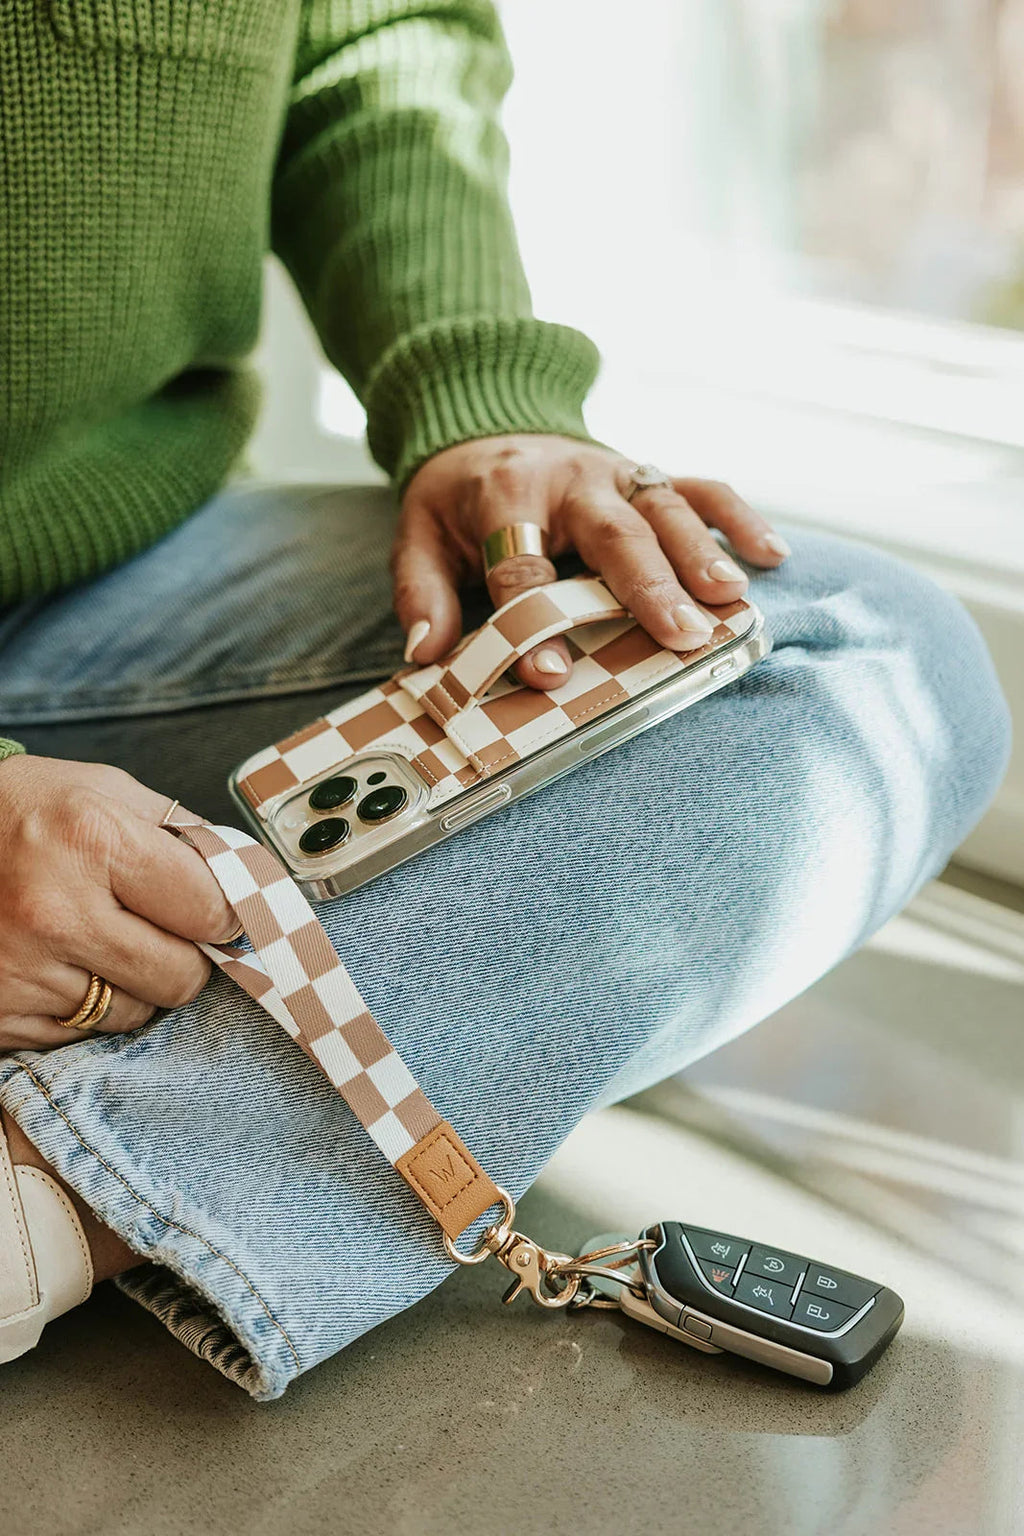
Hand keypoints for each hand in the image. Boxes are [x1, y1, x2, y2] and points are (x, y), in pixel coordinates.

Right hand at [0, 756, 237, 1052]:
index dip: (227, 914)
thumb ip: (177, 832)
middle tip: (164, 932)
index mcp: (92, 840)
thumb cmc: (20, 809)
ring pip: (133, 1013)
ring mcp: (22, 970)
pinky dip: (82, 1006)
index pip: (209, 909)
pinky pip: (79, 1033)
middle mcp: (55, 911)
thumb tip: (243, 878)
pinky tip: (60, 964)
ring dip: (133, 985)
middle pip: (179, 977)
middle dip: (186, 957)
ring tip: (100, 941)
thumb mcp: (102, 789)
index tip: (223, 914)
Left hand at [393, 435, 789, 686]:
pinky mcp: (646, 475)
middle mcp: (571, 480)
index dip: (533, 624)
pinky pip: (700, 487)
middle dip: (649, 584)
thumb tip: (427, 654)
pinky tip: (770, 554)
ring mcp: (617, 474)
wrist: (485, 424)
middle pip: (613, 533)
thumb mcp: (416, 537)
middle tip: (681, 634)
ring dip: (701, 554)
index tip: (552, 676)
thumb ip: (420, 594)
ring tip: (732, 601)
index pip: (521, 567)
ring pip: (665, 509)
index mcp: (506, 493)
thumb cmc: (459, 500)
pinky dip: (737, 517)